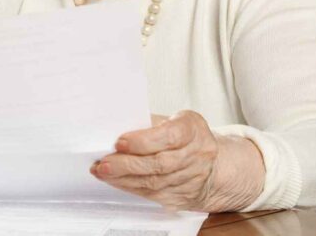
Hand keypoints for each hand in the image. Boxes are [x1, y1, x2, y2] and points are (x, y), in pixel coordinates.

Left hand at [90, 110, 263, 211]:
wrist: (212, 162)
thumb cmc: (185, 136)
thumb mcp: (172, 120)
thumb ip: (148, 123)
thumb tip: (114, 127)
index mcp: (193, 129)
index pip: (169, 136)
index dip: (142, 141)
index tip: (119, 142)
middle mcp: (197, 154)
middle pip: (160, 163)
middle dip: (127, 164)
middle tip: (104, 163)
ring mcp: (192, 178)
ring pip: (155, 182)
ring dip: (124, 179)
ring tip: (103, 172)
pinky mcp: (184, 195)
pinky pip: (154, 194)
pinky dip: (132, 188)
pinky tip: (116, 182)